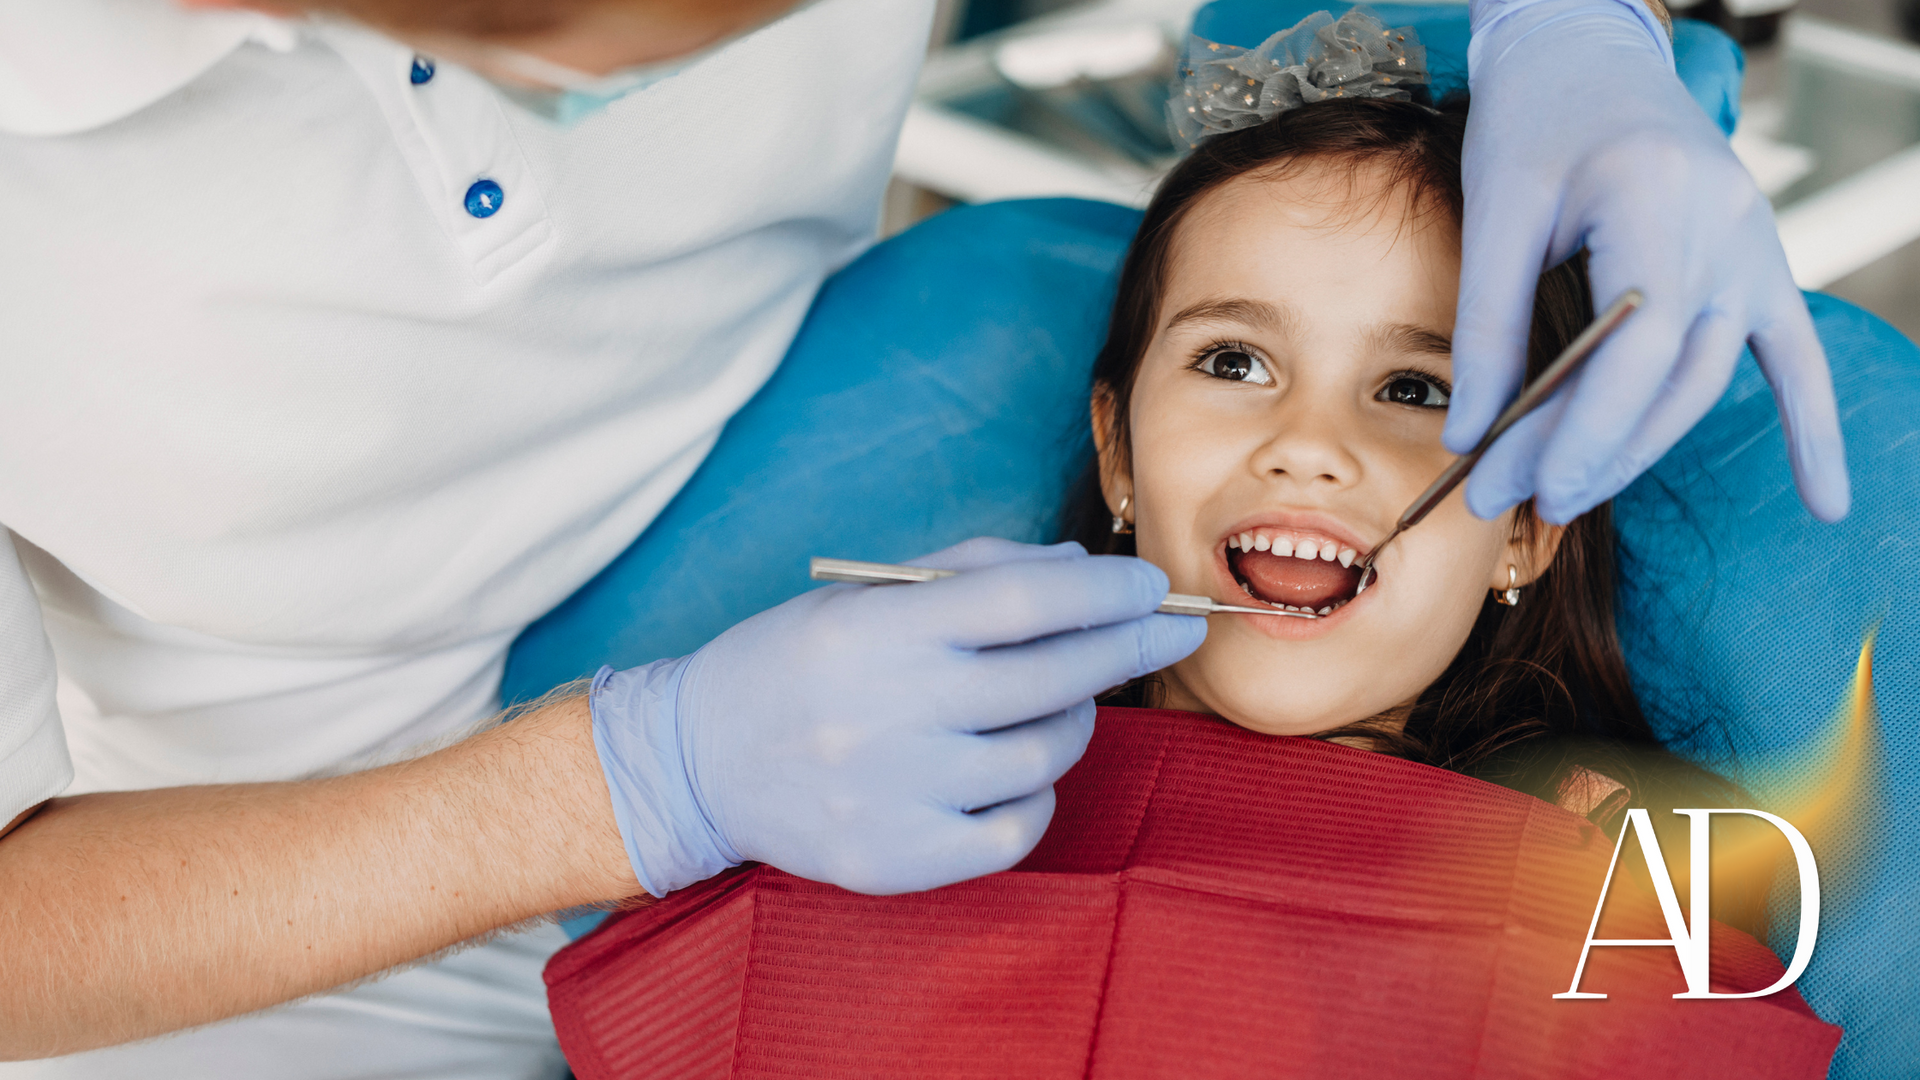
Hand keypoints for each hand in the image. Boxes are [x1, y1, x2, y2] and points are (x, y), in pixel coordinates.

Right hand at [588, 537, 1204, 895]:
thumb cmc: (796, 663)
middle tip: (1168, 631)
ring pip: (1044, 757)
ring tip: (1058, 702)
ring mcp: (893, 794)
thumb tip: (1086, 571)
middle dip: (1127, 647)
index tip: (1152, 587)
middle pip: (1051, 678)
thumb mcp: (867, 594)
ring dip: (1074, 720)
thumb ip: (976, 573)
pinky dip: (1037, 795)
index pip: (1021, 603)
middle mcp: (885, 713)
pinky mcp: (898, 860)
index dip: (1103, 593)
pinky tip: (1017, 770)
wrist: (698, 761)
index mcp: (876, 632)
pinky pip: (1016, 830)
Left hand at [1453, 0, 1848, 523]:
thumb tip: (1468, 437)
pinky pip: (1793, 356)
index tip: (1515, 487)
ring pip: (1704, 380)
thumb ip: (1486, 324)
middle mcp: (1725, 227)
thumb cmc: (1534, 122)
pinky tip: (1826, 504)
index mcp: (1657, 201)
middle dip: (1587, 452)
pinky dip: (1811, 427)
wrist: (1587, 55)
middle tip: (1509, 505)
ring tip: (1563, 498)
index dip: (1578, 431)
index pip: (1634, 347)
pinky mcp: (1757, 262)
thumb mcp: (1495, 210)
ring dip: (1637, 450)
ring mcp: (1752, 246)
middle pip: (1667, 378)